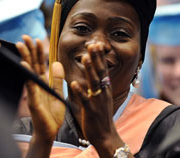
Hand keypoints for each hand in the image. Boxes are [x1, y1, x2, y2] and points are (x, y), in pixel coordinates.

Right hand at [16, 35, 64, 146]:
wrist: (50, 131)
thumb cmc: (53, 113)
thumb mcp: (58, 92)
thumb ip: (58, 79)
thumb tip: (56, 63)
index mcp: (43, 82)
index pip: (39, 64)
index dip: (38, 52)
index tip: (37, 39)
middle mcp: (36, 84)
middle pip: (32, 64)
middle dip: (29, 50)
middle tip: (24, 36)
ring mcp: (33, 91)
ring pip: (29, 71)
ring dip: (25, 57)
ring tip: (21, 45)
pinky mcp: (33, 100)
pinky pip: (30, 85)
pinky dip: (27, 75)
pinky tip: (25, 64)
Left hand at [70, 42, 126, 156]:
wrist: (106, 136)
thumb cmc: (101, 115)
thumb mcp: (103, 97)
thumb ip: (99, 84)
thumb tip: (96, 72)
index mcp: (105, 88)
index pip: (103, 69)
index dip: (99, 57)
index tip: (96, 44)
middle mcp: (103, 92)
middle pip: (100, 72)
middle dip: (96, 57)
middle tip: (93, 44)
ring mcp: (98, 101)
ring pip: (94, 83)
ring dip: (89, 69)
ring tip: (85, 57)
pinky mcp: (92, 111)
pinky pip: (85, 100)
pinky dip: (80, 92)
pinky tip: (74, 84)